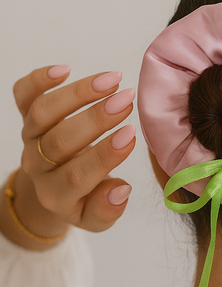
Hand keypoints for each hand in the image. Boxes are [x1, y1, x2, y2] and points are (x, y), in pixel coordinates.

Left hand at [4, 65, 135, 246]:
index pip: (77, 175)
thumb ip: (107, 210)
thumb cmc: (84, 197)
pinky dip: (39, 79)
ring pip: (43, 112)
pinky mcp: (26, 115)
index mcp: (56, 194)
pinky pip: (23, 94)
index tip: (132, 135)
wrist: (53, 187)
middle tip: (127, 101)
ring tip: (112, 80)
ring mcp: (30, 138)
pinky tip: (65, 69)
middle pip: (60, 140)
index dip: (104, 155)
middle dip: (95, 119)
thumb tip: (122, 190)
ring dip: (77, 93)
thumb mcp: (96, 217)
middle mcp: (38, 165)